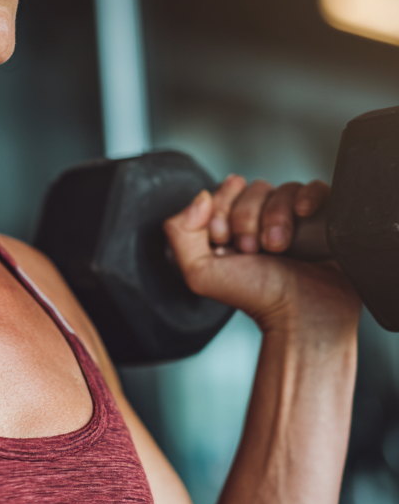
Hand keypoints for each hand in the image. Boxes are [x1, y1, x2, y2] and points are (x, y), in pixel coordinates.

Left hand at [164, 177, 361, 338]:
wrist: (304, 315)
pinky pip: (315, 188)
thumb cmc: (257, 298)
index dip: (221, 210)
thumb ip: (181, 233)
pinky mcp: (322, 218)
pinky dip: (308, 196)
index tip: (224, 239)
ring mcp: (292, 218)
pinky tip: (304, 215)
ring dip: (277, 216)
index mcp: (230, 227)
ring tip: (279, 247)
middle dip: (248, 218)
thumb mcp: (200, 273)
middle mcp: (260, 220)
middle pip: (252, 188)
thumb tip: (201, 196)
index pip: (222, 192)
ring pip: (281, 189)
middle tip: (253, 249)